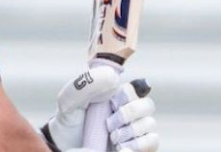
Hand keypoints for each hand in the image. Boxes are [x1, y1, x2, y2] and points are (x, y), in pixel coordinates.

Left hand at [41, 68, 157, 151]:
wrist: (66, 147)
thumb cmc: (69, 123)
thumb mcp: (69, 101)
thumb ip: (86, 84)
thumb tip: (113, 76)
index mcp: (115, 95)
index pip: (136, 85)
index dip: (127, 93)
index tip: (111, 101)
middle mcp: (128, 110)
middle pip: (147, 104)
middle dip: (129, 112)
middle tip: (109, 123)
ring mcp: (134, 130)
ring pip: (150, 123)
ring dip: (130, 130)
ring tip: (111, 137)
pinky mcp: (139, 147)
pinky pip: (153, 141)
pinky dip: (138, 144)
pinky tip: (120, 147)